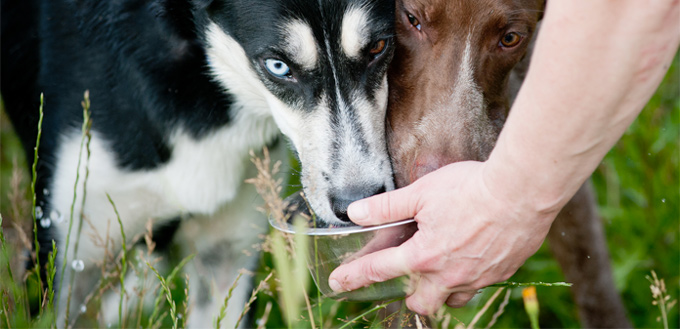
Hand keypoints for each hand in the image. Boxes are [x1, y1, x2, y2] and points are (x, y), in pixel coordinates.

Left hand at [328, 160, 557, 314]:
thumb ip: (387, 206)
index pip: (379, 270)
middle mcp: (448, 274)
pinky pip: (477, 288)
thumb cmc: (472, 188)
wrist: (522, 192)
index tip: (337, 284)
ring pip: (451, 300)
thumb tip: (356, 212)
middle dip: (408, 296)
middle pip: (420, 302)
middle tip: (405, 278)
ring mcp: (476, 278)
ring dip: (440, 292)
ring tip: (438, 272)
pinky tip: (468, 262)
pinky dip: (467, 282)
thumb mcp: (421, 192)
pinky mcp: (500, 273)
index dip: (354, 277)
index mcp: (424, 255)